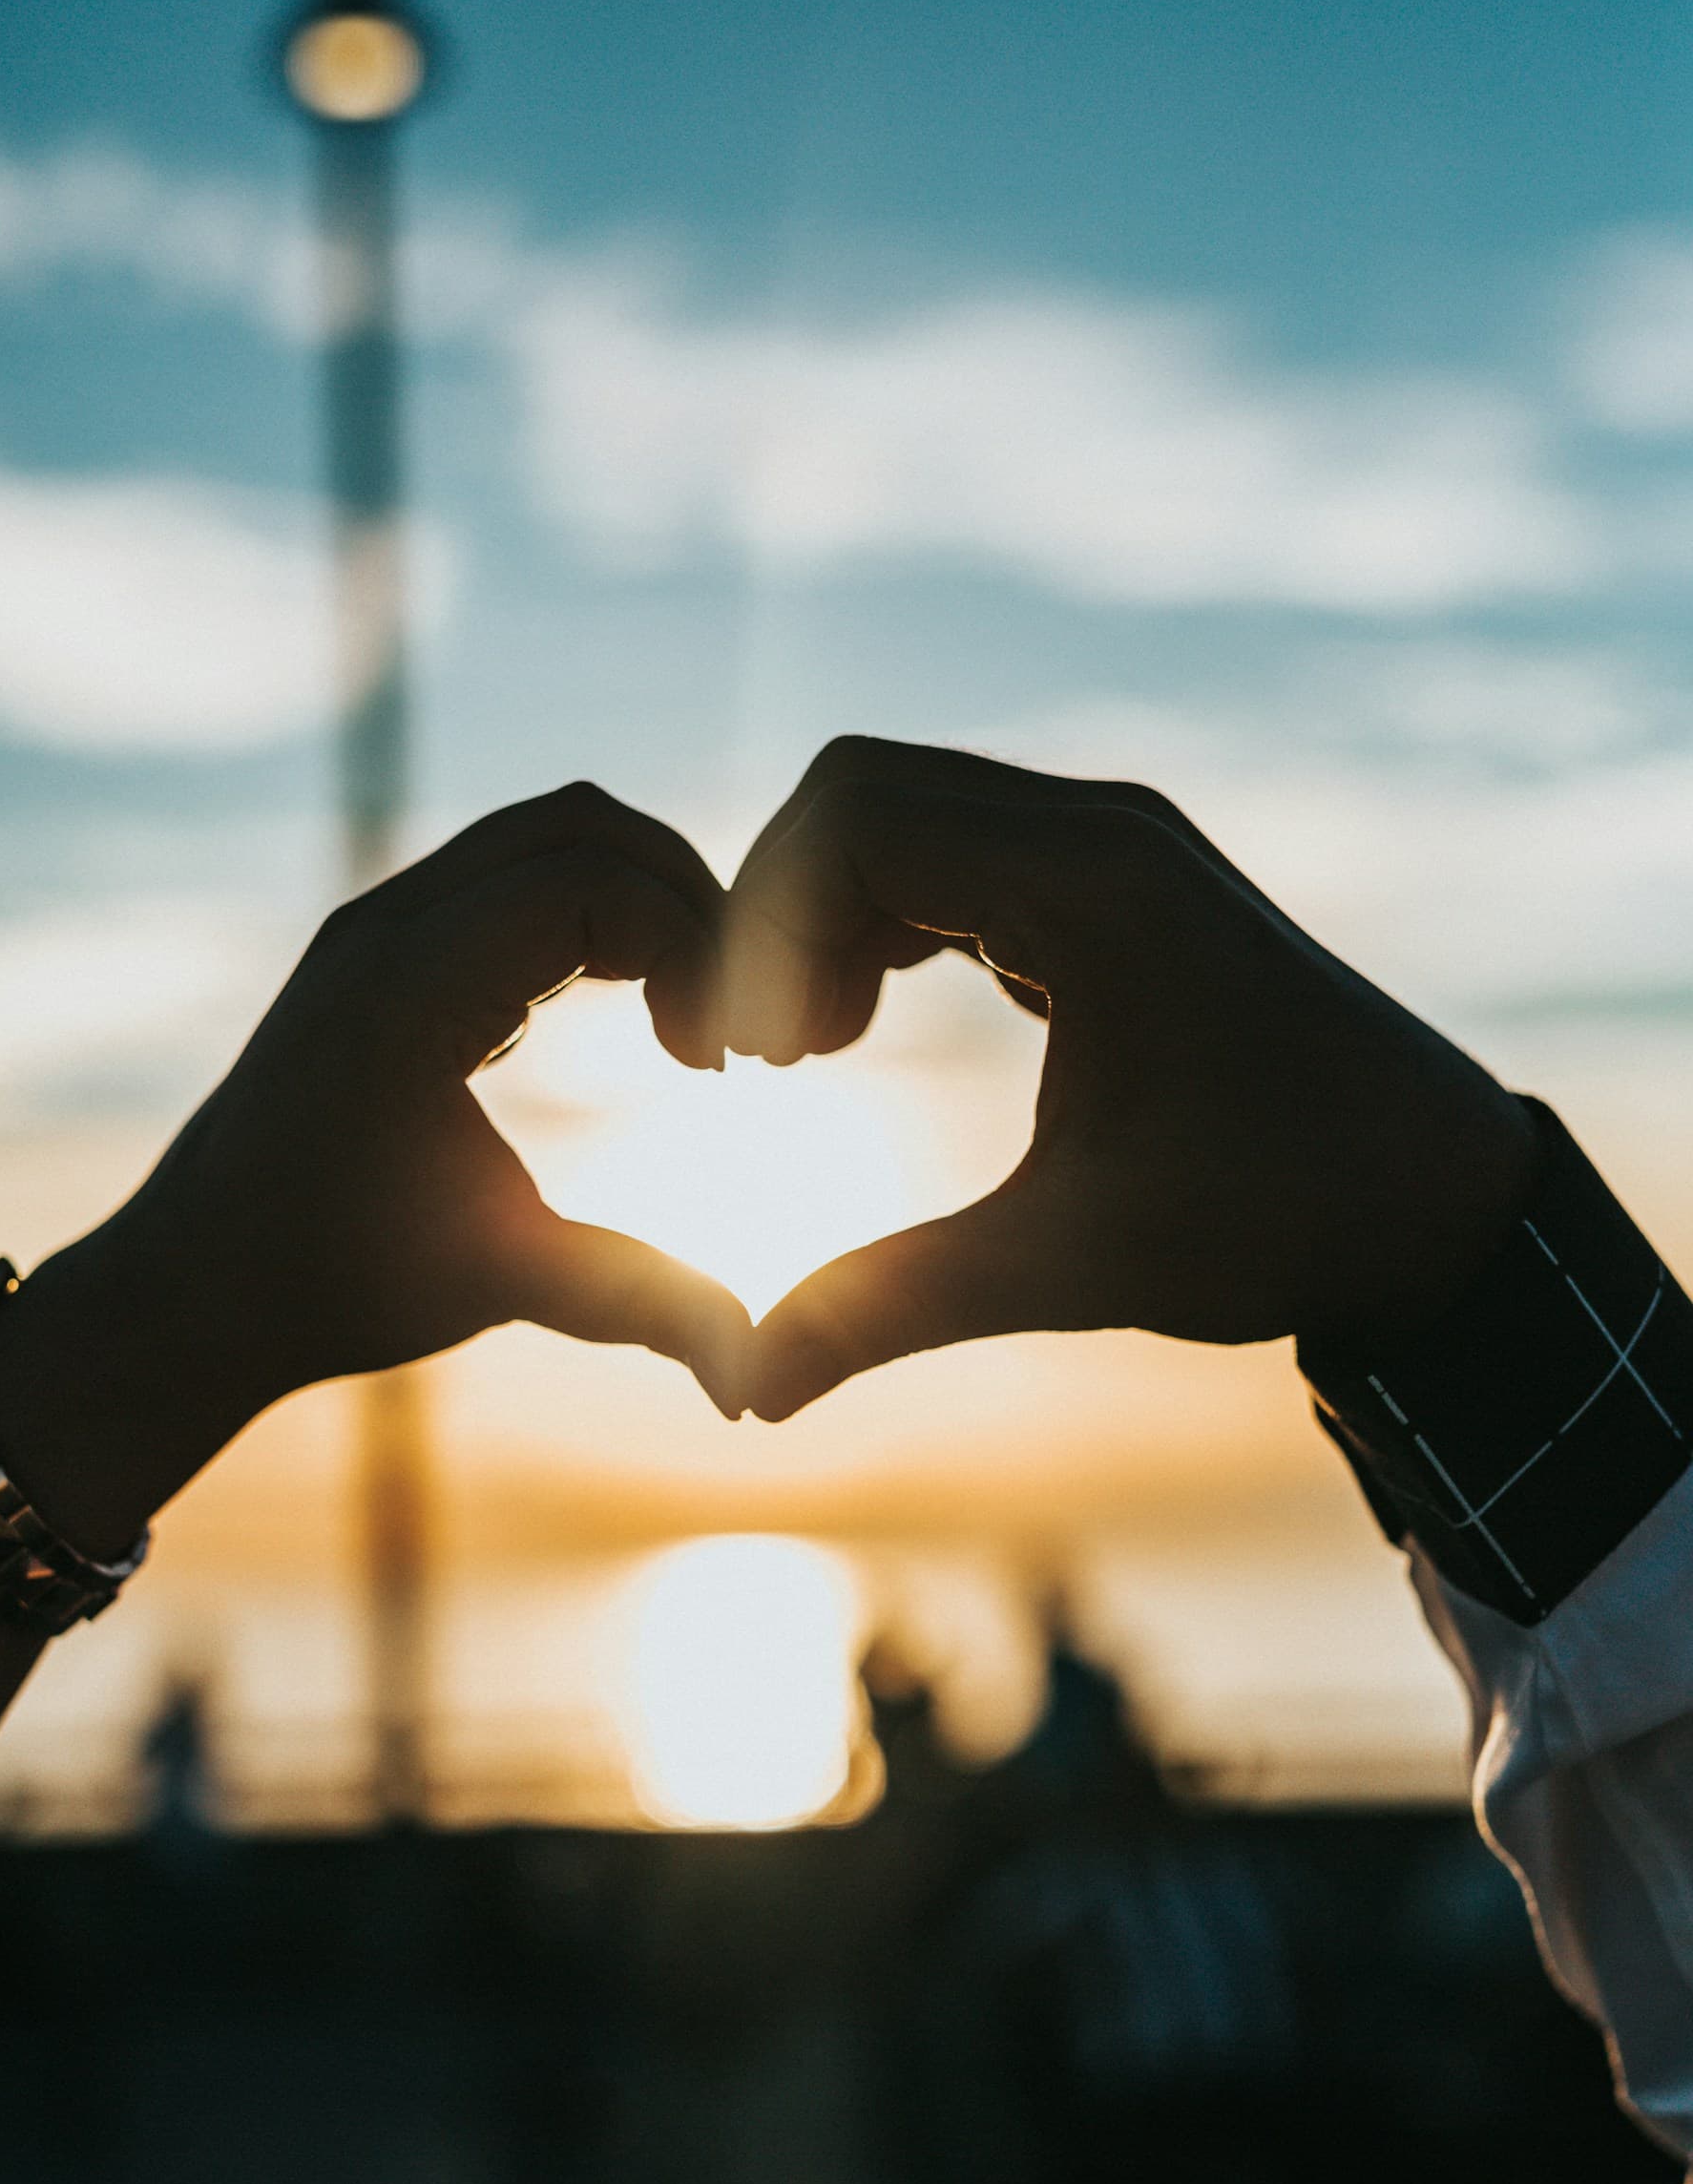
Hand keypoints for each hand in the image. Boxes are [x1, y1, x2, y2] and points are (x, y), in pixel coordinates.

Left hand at [0, 784, 754, 1550]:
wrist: (190, 1288)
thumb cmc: (329, 1287)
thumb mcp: (495, 1288)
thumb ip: (633, 1303)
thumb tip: (753, 1378)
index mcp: (408, 988)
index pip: (595, 882)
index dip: (693, 950)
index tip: (720, 1067)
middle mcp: (386, 928)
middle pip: (584, 828)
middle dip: (687, 904)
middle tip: (730, 1024)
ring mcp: (379, 925)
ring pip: (548, 836)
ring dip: (643, 902)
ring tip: (689, 1018)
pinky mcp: (384, 946)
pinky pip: (512, 876)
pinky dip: (593, 916)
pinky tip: (629, 1018)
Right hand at [723, 738, 1538, 1418]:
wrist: (1436, 1200)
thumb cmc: (1278, 1218)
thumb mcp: (1073, 1263)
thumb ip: (894, 1307)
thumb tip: (748, 1391)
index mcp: (1093, 887)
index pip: (855, 816)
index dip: (764, 926)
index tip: (753, 1063)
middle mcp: (1103, 834)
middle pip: (862, 793)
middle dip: (780, 915)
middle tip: (765, 1060)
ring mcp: (1116, 851)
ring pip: (907, 816)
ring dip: (830, 918)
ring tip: (809, 1054)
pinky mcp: (1120, 889)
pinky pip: (960, 855)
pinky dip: (888, 922)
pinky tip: (866, 1031)